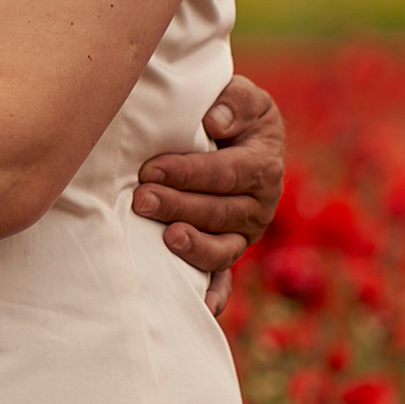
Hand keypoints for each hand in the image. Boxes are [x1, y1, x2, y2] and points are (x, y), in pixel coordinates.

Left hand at [132, 74, 284, 316]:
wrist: (231, 137)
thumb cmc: (229, 114)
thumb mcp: (243, 96)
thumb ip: (236, 101)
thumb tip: (215, 122)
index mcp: (263, 165)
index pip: (228, 173)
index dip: (190, 173)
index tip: (152, 169)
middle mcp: (259, 204)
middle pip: (220, 211)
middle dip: (179, 206)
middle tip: (141, 199)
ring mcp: (243, 233)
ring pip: (222, 247)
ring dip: (192, 246)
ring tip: (164, 239)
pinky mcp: (226, 252)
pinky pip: (223, 280)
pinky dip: (215, 295)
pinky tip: (200, 307)